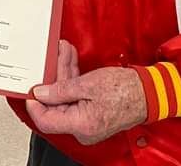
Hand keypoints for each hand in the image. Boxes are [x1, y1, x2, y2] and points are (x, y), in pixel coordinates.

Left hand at [26, 41, 145, 145]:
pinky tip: (72, 62)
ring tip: (65, 52)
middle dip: (54, 77)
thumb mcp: (88, 84)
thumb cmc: (126, 90)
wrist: (149, 92)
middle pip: (57, 104)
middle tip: (53, 57)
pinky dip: (74, 80)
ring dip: (65, 74)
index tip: (31, 88)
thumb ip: (60, 90)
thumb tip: (40, 94)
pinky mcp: (92, 114)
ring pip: (66, 98)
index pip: (46, 120)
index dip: (34, 103)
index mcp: (80, 125)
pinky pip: (77, 98)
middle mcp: (83, 128)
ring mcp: (87, 122)